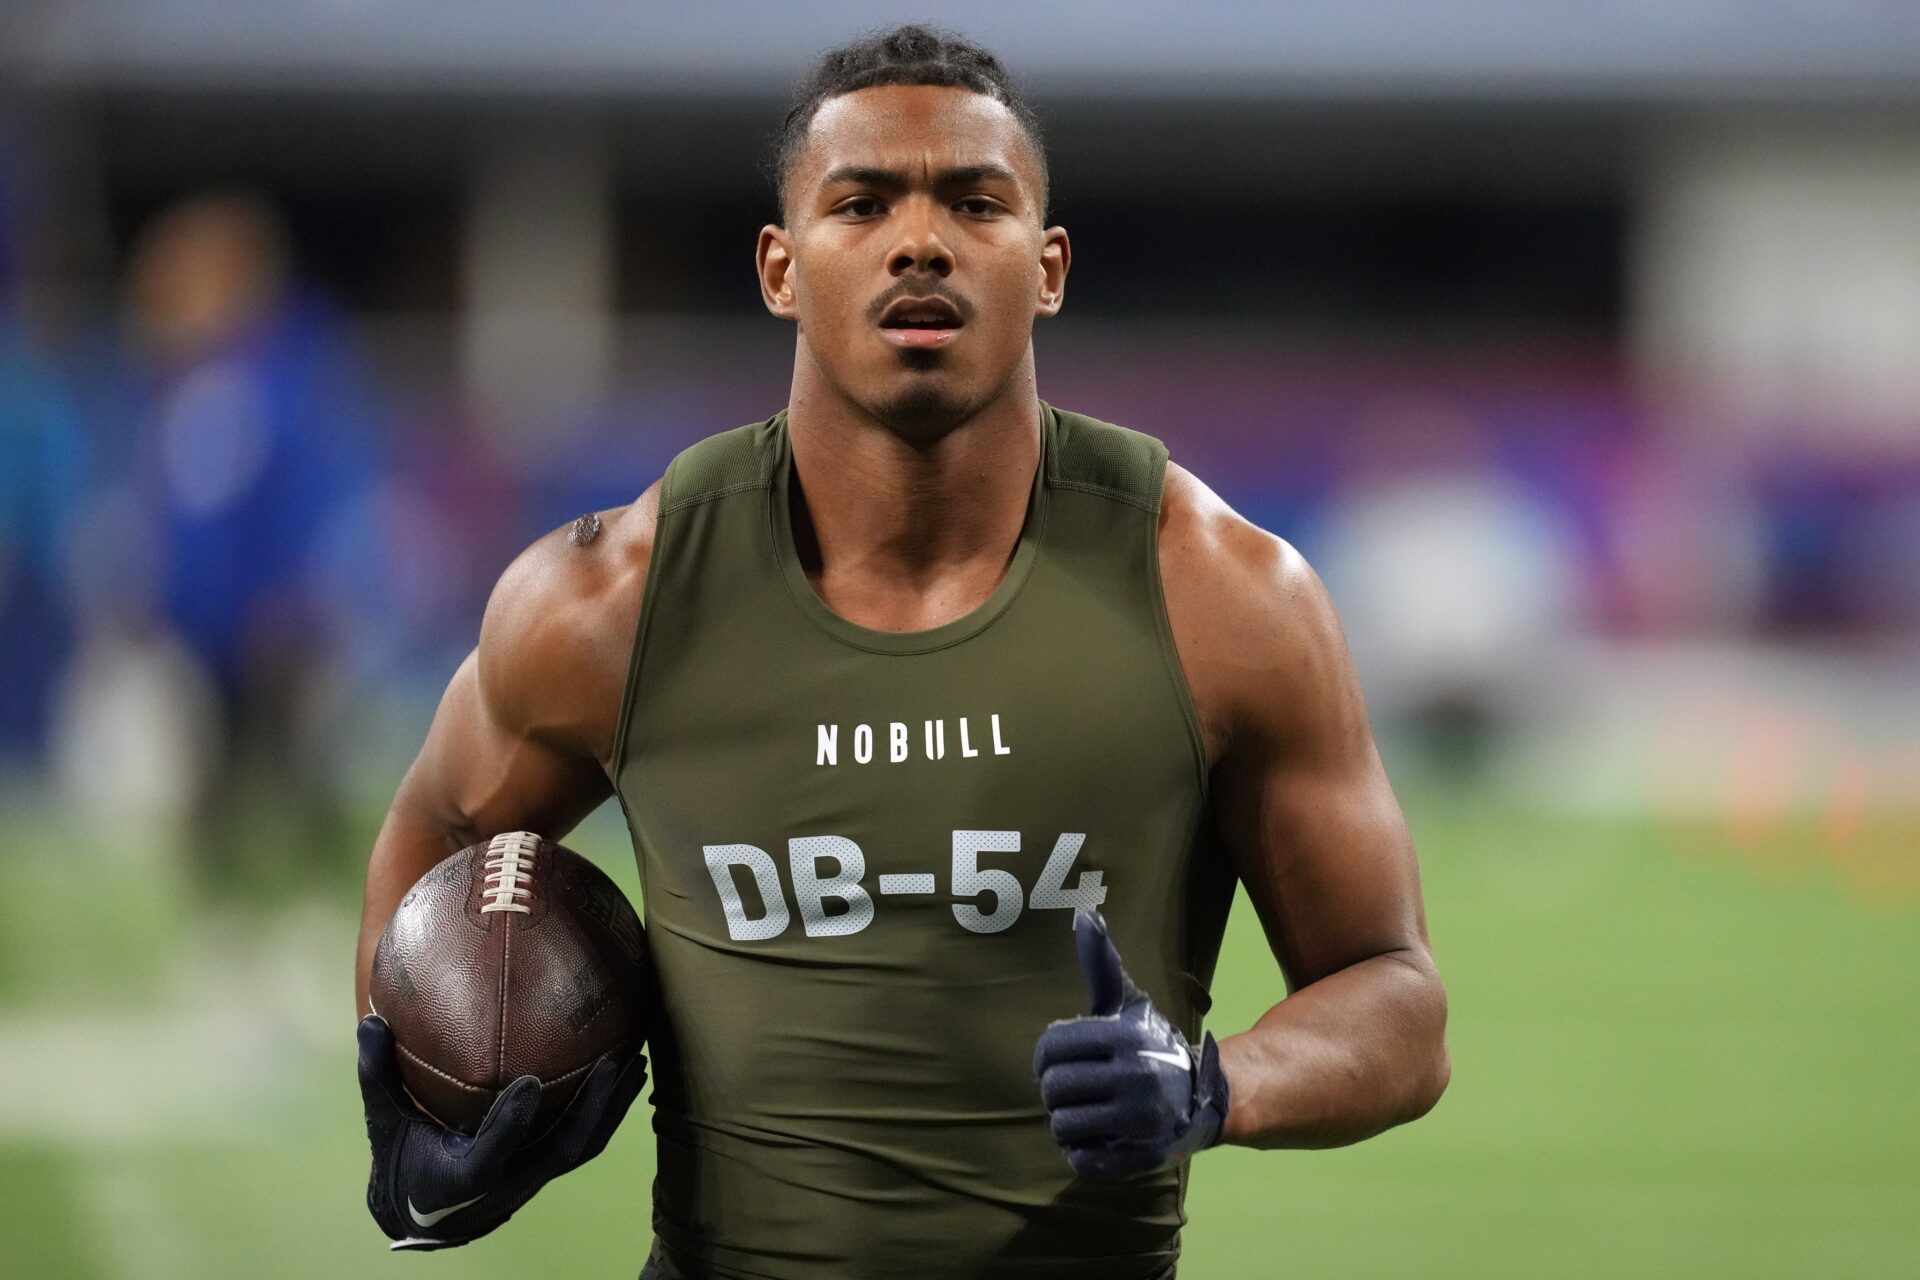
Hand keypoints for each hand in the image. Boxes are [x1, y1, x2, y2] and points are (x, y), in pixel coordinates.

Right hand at [357, 1014, 646, 1249]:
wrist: (428, 1216)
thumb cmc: (405, 1162)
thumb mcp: (384, 1124)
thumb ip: (378, 1077)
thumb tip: (370, 1021)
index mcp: (463, 1177)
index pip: (491, 1154)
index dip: (511, 1124)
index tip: (529, 1084)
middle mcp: (507, 1183)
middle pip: (561, 1151)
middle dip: (592, 1109)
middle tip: (616, 1061)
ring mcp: (534, 1178)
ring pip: (584, 1146)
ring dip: (613, 1105)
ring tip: (638, 1060)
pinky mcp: (547, 1169)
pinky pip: (586, 1139)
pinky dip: (608, 1108)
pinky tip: (626, 1072)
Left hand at [1032, 907, 1229, 1179]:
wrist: (1204, 1096)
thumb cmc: (1149, 1045)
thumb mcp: (1128, 1005)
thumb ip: (1102, 966)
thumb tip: (1084, 915)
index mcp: (1124, 1037)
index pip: (1050, 1048)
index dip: (1046, 1056)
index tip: (1061, 1059)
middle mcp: (1135, 1076)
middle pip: (1053, 1089)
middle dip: (1057, 1090)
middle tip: (1076, 1088)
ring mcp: (1139, 1121)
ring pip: (1062, 1126)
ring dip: (1068, 1121)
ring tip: (1089, 1111)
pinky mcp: (1141, 1157)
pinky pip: (1082, 1161)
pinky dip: (1083, 1152)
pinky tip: (1101, 1137)